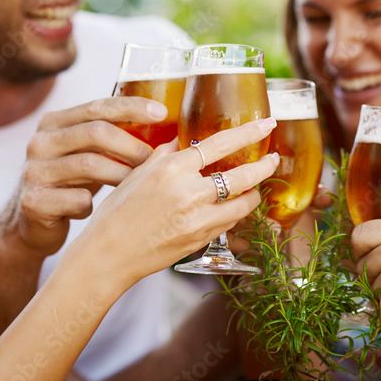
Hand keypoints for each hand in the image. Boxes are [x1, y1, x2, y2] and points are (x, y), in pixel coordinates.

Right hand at [3, 97, 168, 257]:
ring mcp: (33, 171)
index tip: (161, 112)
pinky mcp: (33, 201)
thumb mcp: (87, 154)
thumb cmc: (71, 183)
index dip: (131, 107)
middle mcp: (40, 142)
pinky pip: (79, 199)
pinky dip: (96, 205)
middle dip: (132, 145)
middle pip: (95, 132)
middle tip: (156, 160)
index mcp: (54, 123)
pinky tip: (99, 211)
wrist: (31, 224)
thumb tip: (162, 129)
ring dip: (122, 175)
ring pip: (90, 165)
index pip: (98, 106)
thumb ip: (111, 138)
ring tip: (139, 185)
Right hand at [72, 117, 278, 285]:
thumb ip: (164, 155)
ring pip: (243, 203)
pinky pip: (229, 223)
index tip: (267, 124)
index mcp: (171, 168)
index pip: (219, 144)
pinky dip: (235, 213)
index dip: (248, 133)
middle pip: (242, 175)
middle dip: (264, 165)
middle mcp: (188, 192)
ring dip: (254, 193)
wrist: (107, 256)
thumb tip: (182, 142)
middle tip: (272, 158)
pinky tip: (234, 207)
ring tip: (256, 186)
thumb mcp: (137, 174)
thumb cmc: (117, 214)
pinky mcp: (200, 240)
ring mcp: (197, 219)